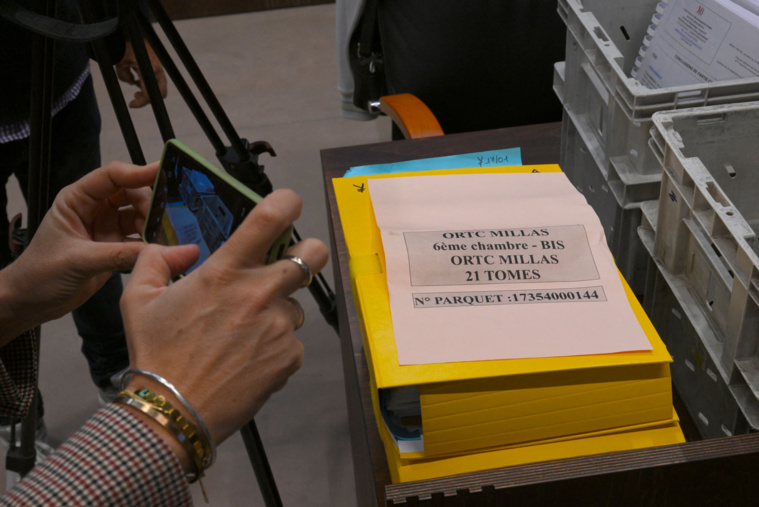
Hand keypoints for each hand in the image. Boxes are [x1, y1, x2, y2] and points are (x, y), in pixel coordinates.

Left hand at [0, 161, 156, 343]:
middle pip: (131, 193)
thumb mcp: (78, 261)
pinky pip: (140, 239)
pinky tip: (164, 249)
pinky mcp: (116, 248)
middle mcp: (94, 209)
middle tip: (167, 218)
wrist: (31, 302)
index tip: (163, 173)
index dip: (138, 172)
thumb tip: (157, 250)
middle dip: (151, 203)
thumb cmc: (39, 274)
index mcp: (77, 200)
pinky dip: (153, 243)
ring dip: (154, 224)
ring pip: (139, 216)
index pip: (112, 176)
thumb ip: (118, 254)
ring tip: (167, 237)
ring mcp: (106, 228)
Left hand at [115, 40, 167, 107]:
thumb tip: (132, 83)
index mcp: (151, 71)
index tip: (131, 104)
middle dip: (148, 98)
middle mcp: (158, 70)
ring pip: (159, 87)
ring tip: (135, 89)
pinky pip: (156, 79)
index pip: (149, 94)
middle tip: (135, 97)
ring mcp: (159, 68)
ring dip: (148, 90)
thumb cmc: (125, 45)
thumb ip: (125, 77)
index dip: (140, 103)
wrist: (130, 31)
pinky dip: (148, 83)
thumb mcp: (121, 63)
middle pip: (161, 93)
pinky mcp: (157, 65)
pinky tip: (138, 79)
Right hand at [120, 188, 328, 445]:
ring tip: (245, 335)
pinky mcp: (290, 356)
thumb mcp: (138, 299)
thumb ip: (157, 260)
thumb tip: (183, 249)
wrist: (174, 410)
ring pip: (296, 305)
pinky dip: (276, 347)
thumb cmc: (156, 353)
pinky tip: (248, 360)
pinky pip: (292, 342)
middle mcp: (261, 292)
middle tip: (288, 265)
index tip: (288, 205)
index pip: (271, 217)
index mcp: (226, 270)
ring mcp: (280, 325)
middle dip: (307, 252)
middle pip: (313, 253)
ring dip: (278, 313)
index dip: (288, 202)